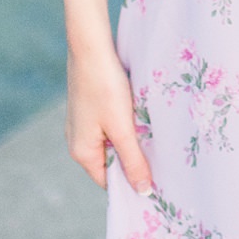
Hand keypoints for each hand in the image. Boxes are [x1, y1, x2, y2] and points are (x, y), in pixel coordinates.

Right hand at [67, 36, 153, 192]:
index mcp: (82, 152)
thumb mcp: (122, 128)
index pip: (108, 181)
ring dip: (130, 141)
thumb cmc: (105, 87)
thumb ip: (132, 160)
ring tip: (153, 137)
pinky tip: (139, 116)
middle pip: (110, 162)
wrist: (89, 46)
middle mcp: (77, 141)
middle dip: (132, 161)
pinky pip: (108, 126)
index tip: (156, 184)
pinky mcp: (88, 108)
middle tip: (161, 161)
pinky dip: (123, 126)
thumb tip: (142, 192)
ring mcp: (81, 124)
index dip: (131, 184)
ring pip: (111, 142)